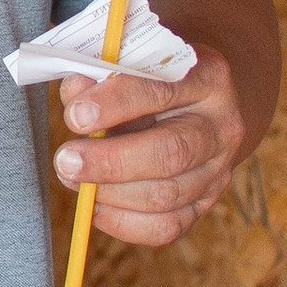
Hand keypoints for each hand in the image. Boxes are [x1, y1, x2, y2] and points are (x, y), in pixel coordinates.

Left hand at [56, 46, 248, 244]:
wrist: (199, 105)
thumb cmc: (152, 77)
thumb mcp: (131, 60)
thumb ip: (100, 72)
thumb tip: (75, 94)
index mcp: (208, 76)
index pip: (162, 89)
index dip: (115, 103)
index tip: (75, 115)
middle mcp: (220, 125)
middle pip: (171, 152)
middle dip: (110, 161)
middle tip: (65, 161)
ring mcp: (218, 169)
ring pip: (166, 194)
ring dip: (109, 192)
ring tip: (72, 177)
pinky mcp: (205, 202)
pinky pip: (166, 226)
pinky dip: (123, 222)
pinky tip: (96, 205)